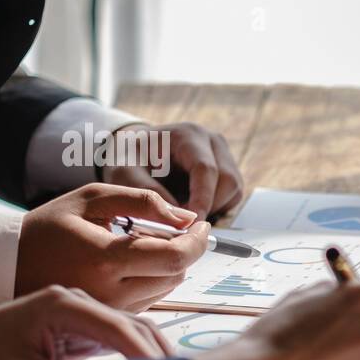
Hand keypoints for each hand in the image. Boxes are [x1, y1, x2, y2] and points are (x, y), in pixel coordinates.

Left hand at [0, 285, 169, 359]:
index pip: (120, 329)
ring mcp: (82, 312)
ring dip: (154, 353)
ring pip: (133, 330)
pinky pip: (120, 338)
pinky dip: (139, 355)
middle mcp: (78, 301)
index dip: (145, 356)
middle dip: (159, 353)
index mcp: (65, 304)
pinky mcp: (82, 327)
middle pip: (135, 324)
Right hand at [17, 183, 209, 311]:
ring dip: (168, 264)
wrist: (8, 267)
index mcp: (105, 258)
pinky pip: (151, 299)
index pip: (175, 257)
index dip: (198, 240)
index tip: (202, 225)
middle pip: (177, 273)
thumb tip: (188, 218)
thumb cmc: (48, 228)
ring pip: (167, 287)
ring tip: (140, 244)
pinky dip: (153, 278)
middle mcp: (111, 292)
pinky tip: (131, 263)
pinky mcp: (111, 319)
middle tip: (168, 228)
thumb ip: (143, 202)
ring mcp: (111, 310)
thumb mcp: (90, 199)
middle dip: (182, 249)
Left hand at [104, 122, 243, 218]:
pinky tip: (192, 206)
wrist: (137, 151)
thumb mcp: (126, 174)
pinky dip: (216, 208)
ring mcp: (223, 156)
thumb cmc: (130, 159)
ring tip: (184, 211)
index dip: (202, 199)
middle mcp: (212, 142)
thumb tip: (179, 218)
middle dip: (209, 206)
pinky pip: (232, 196)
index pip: (206, 169)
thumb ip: (148, 193)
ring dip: (214, 208)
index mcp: (188, 136)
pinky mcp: (227, 171)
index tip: (192, 224)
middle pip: (227, 180)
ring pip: (233, 190)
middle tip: (184, 222)